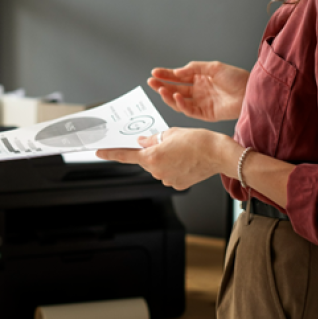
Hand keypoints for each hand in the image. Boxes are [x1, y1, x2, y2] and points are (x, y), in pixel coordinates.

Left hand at [96, 128, 226, 189]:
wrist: (219, 154)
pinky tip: (186, 161)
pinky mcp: (178, 185)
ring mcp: (167, 180)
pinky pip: (170, 174)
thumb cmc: (198, 141)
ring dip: (165, 160)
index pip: (125, 156)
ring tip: (182, 151)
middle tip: (169, 143)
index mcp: (152, 157)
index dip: (110, 153)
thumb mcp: (171, 133)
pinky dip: (174, 168)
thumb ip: (152, 139)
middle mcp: (157, 172)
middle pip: (146, 161)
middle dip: (152, 152)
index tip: (98, 152)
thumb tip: (141, 142)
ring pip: (158, 168)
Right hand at [148, 61, 248, 121]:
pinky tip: (176, 96)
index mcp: (200, 78)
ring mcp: (201, 103)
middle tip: (151, 82)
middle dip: (162, 85)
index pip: (179, 77)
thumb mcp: (214, 67)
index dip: (166, 75)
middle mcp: (198, 91)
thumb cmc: (237, 78)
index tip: (154, 72)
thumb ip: (194, 68)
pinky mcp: (205, 114)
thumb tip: (177, 72)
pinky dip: (181, 104)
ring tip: (160, 90)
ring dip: (168, 96)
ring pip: (179, 101)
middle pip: (175, 89)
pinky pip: (189, 110)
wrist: (251, 92)